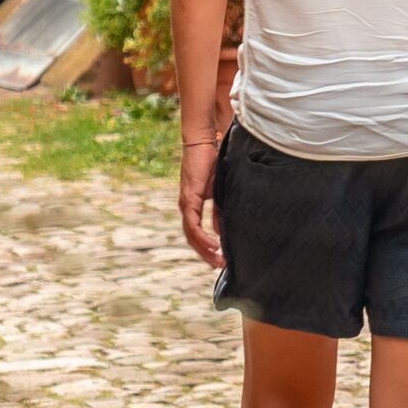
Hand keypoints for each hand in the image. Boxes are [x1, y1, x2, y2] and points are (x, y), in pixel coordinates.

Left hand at [179, 137, 222, 268]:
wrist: (204, 141)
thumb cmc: (212, 160)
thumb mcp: (219, 190)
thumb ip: (219, 209)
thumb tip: (221, 229)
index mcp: (192, 204)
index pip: (196, 231)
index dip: (206, 246)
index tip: (220, 258)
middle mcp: (186, 206)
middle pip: (192, 238)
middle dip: (206, 254)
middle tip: (219, 266)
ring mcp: (185, 203)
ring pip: (191, 234)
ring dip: (204, 249)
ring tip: (218, 260)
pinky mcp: (189, 198)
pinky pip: (193, 224)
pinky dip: (202, 236)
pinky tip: (214, 245)